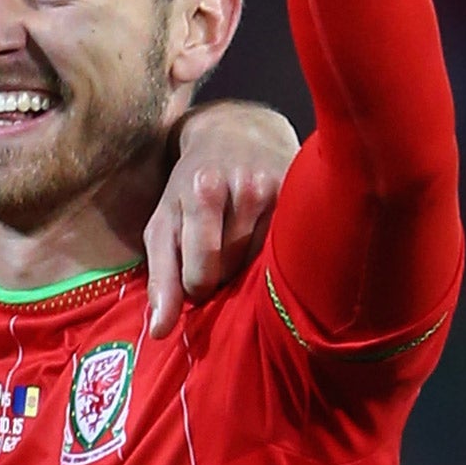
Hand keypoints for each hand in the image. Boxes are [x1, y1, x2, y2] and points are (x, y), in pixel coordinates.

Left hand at [143, 100, 298, 337]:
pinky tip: (265, 242)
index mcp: (203, 191)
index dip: (197, 287)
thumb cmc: (188, 186)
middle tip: (216, 258)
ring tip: (239, 244)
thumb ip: (160, 279)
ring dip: (249, 268)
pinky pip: (289, 249)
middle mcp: (246, 187)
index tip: (196, 276)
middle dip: (222, 276)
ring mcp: (283, 189)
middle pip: (235, 270)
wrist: (236, 132)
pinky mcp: (305, 196)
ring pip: (264, 264)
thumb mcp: (162, 225)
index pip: (202, 274)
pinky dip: (274, 256)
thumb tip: (161, 332)